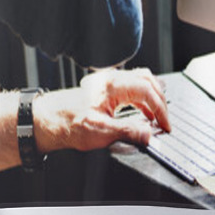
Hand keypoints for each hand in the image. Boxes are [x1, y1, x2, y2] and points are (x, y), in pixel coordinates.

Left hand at [33, 68, 170, 153]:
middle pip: (147, 80)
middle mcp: (112, 79)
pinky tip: (142, 112)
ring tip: (156, 117)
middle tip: (164, 120)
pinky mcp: (106, 88)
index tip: (166, 125)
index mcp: (113, 85)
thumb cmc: (69, 124)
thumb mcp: (101, 131)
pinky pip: (131, 87)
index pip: (147, 91)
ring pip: (140, 81)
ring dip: (152, 97)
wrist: (48, 120)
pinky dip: (142, 98)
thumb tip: (149, 134)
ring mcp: (109, 82)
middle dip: (160, 100)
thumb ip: (128, 131)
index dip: (161, 108)